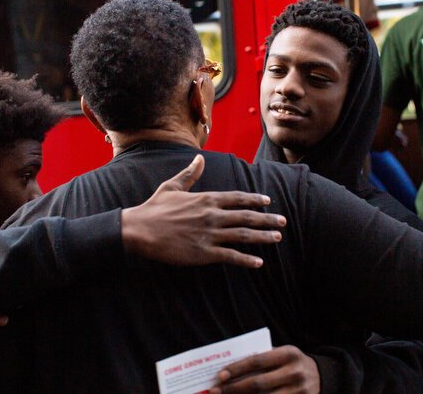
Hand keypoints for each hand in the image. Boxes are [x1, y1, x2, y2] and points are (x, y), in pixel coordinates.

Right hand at [121, 155, 285, 267]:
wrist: (139, 229)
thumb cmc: (154, 208)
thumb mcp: (173, 186)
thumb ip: (190, 174)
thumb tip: (200, 158)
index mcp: (206, 199)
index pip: (237, 198)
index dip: (254, 200)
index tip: (268, 201)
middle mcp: (212, 215)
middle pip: (246, 216)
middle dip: (267, 219)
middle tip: (282, 221)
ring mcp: (209, 234)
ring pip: (243, 235)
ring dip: (262, 237)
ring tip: (277, 238)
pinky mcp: (204, 252)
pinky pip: (230, 256)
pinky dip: (246, 259)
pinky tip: (258, 263)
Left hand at [211, 346, 319, 393]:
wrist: (323, 377)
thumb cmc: (293, 364)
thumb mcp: (283, 354)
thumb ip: (263, 358)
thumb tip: (232, 367)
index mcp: (289, 354)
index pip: (257, 361)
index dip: (237, 369)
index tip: (220, 375)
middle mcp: (294, 372)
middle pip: (258, 384)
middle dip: (234, 389)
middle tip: (216, 392)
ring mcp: (298, 391)